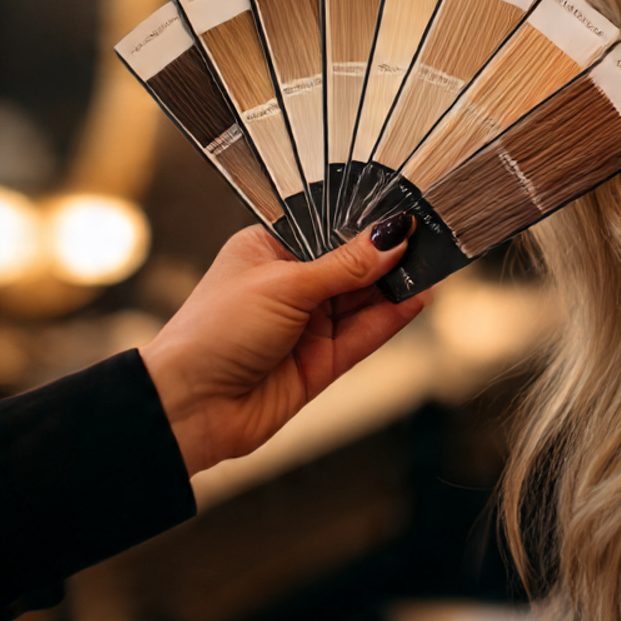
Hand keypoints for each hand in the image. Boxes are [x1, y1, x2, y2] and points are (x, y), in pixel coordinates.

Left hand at [140, 215, 425, 475]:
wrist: (189, 407)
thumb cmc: (211, 333)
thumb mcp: (284, 285)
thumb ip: (345, 266)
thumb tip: (390, 237)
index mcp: (269, 251)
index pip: (328, 228)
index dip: (363, 223)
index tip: (402, 213)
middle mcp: (291, 286)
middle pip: (352, 264)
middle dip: (387, 253)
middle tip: (427, 236)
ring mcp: (308, 325)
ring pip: (364, 299)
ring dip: (396, 284)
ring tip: (432, 263)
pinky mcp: (322, 362)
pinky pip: (365, 334)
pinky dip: (393, 317)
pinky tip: (417, 298)